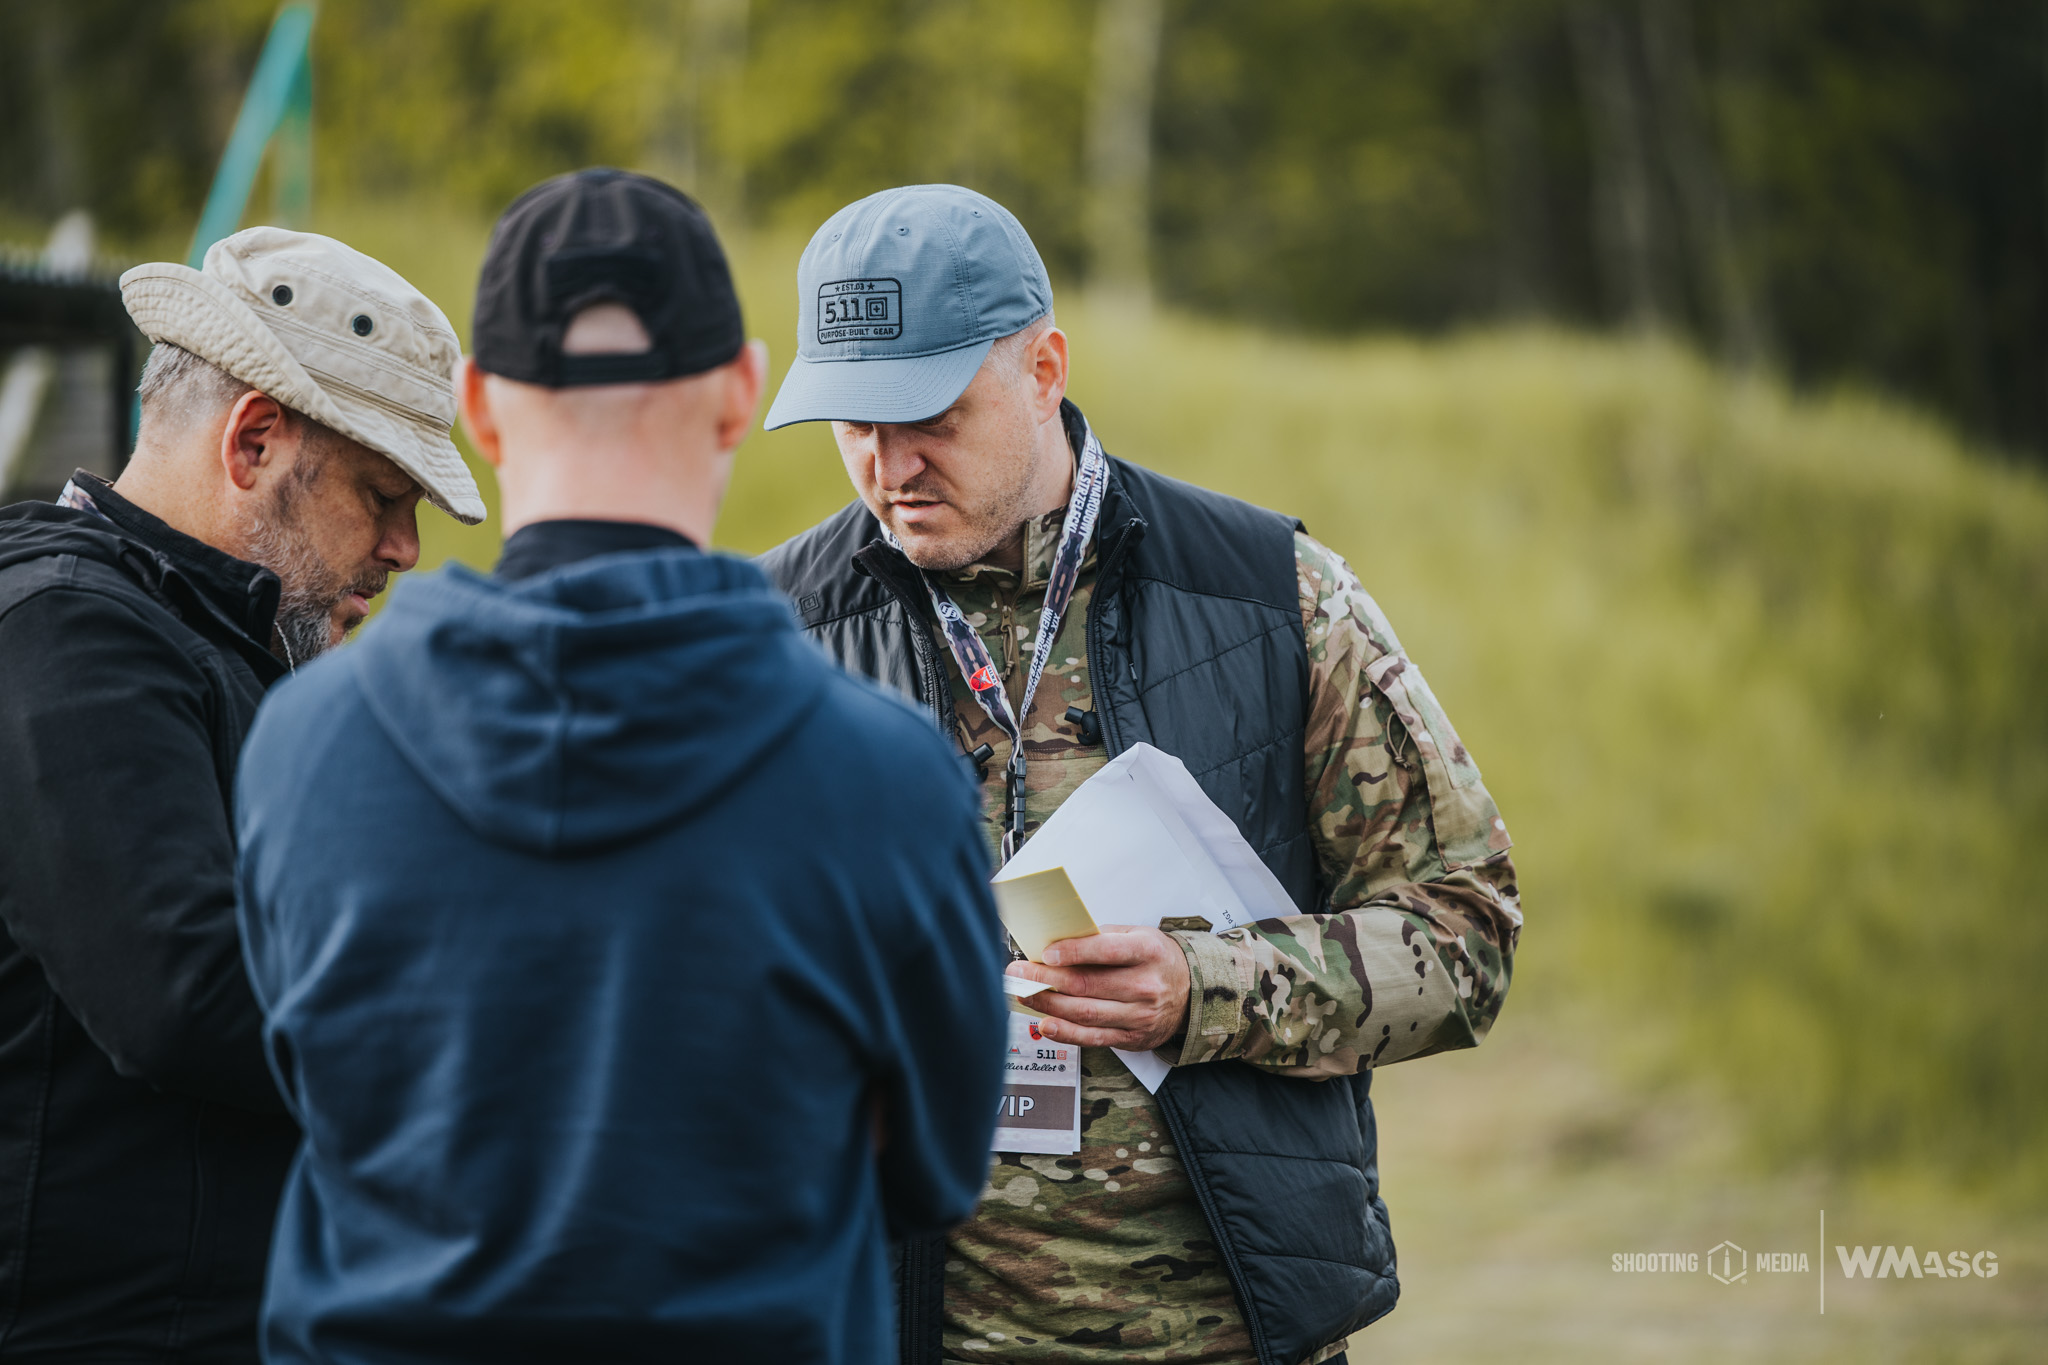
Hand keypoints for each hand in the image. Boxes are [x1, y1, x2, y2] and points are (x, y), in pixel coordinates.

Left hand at [1005, 926, 1190, 1051]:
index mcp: (1147, 951)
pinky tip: (1045, 1023)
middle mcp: (1146, 985)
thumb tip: (1057, 941)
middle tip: (1018, 972)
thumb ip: (1101, 938)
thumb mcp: (1137, 936)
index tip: (1045, 953)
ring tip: (1022, 994)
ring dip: (1048, 1004)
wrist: (1191, 992)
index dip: (1073, 952)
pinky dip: (1066, 1033)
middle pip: (1088, 985)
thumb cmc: (1156, 959)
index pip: (1106, 951)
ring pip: (1085, 1013)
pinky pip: (1093, 1037)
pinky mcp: (1133, 1038)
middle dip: (1046, 979)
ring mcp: (1140, 1015)